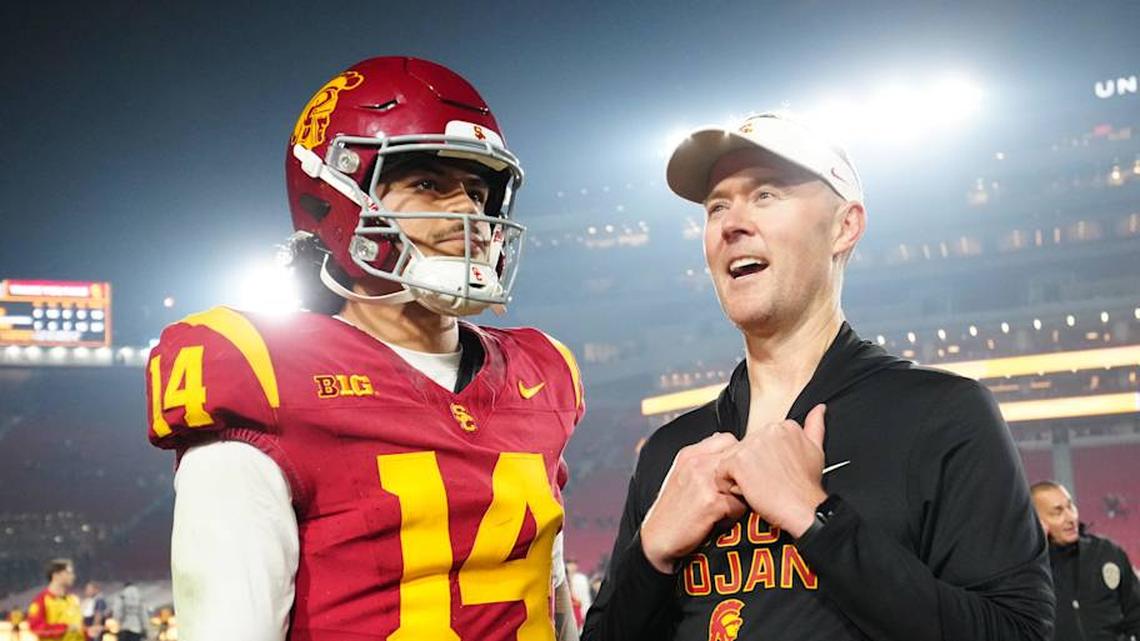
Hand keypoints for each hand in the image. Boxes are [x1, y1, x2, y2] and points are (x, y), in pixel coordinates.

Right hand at [640, 432, 747, 572]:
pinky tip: (715, 522)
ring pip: (744, 483)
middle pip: (740, 461)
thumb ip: (704, 461)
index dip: (734, 460)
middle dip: (740, 478)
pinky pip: (740, 506)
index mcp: (690, 453)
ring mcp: (704, 480)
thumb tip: (730, 452)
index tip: (728, 476)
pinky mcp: (711, 502)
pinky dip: (733, 517)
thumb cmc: (672, 511)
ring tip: (720, 510)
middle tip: (727, 496)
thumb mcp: (682, 476)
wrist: (656, 539)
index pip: (728, 440)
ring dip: (738, 498)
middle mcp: (696, 461)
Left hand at [717, 403, 828, 537]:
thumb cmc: (806, 486)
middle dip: (749, 467)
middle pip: (743, 448)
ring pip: (731, 459)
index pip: (758, 439)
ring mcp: (752, 444)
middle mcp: (767, 430)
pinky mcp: (738, 461)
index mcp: (784, 426)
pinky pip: (721, 472)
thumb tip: (819, 409)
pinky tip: (746, 492)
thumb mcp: (816, 450)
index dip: (762, 459)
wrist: (803, 508)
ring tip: (757, 487)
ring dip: (739, 476)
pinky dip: (728, 485)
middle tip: (766, 482)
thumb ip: (815, 426)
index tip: (773, 471)